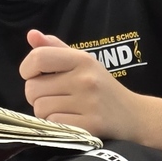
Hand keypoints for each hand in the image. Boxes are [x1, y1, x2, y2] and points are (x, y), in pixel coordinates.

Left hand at [19, 30, 143, 139]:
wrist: (134, 115)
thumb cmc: (102, 87)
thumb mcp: (83, 63)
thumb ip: (55, 49)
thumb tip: (31, 34)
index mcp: (82, 60)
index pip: (38, 58)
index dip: (27, 69)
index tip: (34, 76)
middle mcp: (85, 79)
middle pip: (33, 88)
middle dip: (36, 95)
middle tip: (53, 97)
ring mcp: (88, 103)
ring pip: (40, 109)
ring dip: (45, 112)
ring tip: (63, 109)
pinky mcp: (90, 125)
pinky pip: (53, 124)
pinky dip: (56, 125)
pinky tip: (69, 120)